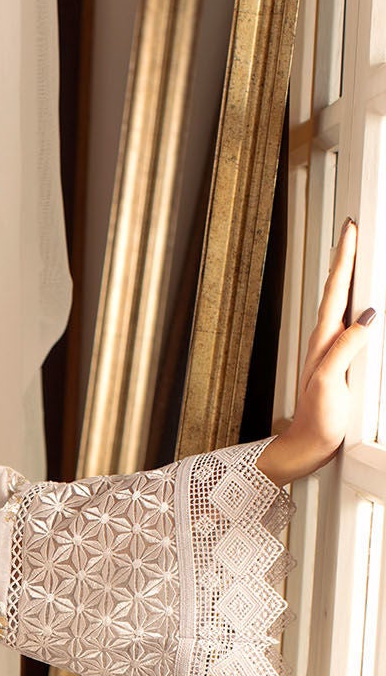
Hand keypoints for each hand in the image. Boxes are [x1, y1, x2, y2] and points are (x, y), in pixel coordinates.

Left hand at [256, 216, 377, 485]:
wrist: (308, 445)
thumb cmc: (317, 419)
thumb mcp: (330, 381)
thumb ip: (345, 347)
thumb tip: (366, 315)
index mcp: (323, 339)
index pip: (335, 290)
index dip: (343, 259)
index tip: (350, 231)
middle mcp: (324, 339)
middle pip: (336, 289)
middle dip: (345, 258)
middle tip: (352, 230)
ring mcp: (331, 350)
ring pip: (341, 303)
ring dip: (348, 277)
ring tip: (355, 254)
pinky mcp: (339, 362)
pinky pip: (348, 323)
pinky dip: (354, 304)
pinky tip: (360, 303)